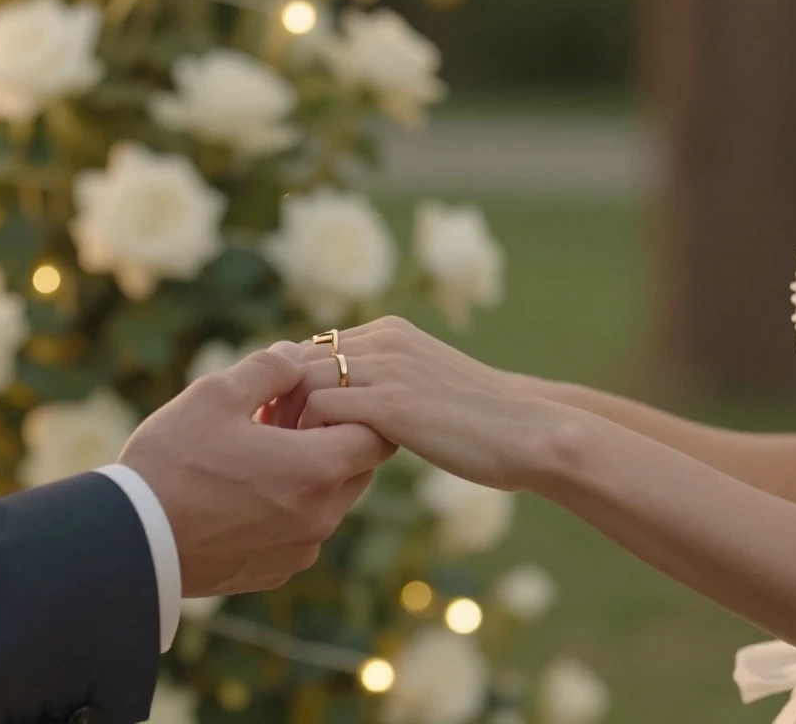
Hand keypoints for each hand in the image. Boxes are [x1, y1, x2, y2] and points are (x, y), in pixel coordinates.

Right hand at [121, 349, 395, 597]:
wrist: (128, 541)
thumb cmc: (172, 462)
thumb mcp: (216, 394)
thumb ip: (268, 368)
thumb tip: (296, 356)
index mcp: (317, 470)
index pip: (378, 436)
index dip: (354, 410)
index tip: (317, 397)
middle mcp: (321, 517)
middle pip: (357, 469)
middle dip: (331, 438)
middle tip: (281, 418)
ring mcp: (300, 550)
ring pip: (329, 501)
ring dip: (307, 473)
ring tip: (255, 451)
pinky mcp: (275, 572)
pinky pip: (300, 531)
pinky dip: (286, 507)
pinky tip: (240, 490)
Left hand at [277, 317, 581, 491]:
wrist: (530, 433)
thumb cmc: (483, 423)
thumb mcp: (427, 389)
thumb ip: (389, 386)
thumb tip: (351, 410)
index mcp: (391, 332)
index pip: (311, 347)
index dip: (285, 385)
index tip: (276, 423)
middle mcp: (384, 339)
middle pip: (296, 359)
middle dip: (274, 401)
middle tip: (264, 443)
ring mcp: (387, 368)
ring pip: (300, 381)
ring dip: (284, 421)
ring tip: (284, 457)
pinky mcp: (392, 403)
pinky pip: (321, 409)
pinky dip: (307, 436)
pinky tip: (317, 464)